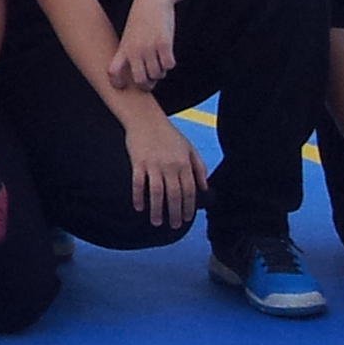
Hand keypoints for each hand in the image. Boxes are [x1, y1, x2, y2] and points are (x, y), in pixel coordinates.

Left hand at [108, 0, 177, 90]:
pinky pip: (169, 65)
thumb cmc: (140, 21)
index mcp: (123, 49)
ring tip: (159, 62)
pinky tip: (167, 54)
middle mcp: (134, 50)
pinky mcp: (164, 43)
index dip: (116, 83)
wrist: (151, 1)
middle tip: (151, 80)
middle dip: (147, 85)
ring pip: (157, 74)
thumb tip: (144, 79)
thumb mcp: (129, 37)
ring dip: (161, 72)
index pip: (112, 72)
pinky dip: (170, 63)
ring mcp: (149, 47)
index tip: (123, 85)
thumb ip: (131, 55)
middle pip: (140, 81)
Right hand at [120, 106, 205, 228]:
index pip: (189, 190)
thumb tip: (205, 188)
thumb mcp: (189, 148)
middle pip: (174, 194)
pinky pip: (138, 183)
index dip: (189, 206)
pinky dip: (138, 196)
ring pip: (157, 192)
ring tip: (157, 222)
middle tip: (175, 225)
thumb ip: (199, 167)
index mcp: (184, 163)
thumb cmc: (168, 133)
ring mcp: (153, 164)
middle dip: (175, 212)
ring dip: (157, 209)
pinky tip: (139, 207)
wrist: (145, 119)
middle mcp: (170, 166)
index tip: (187, 219)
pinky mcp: (138, 162)